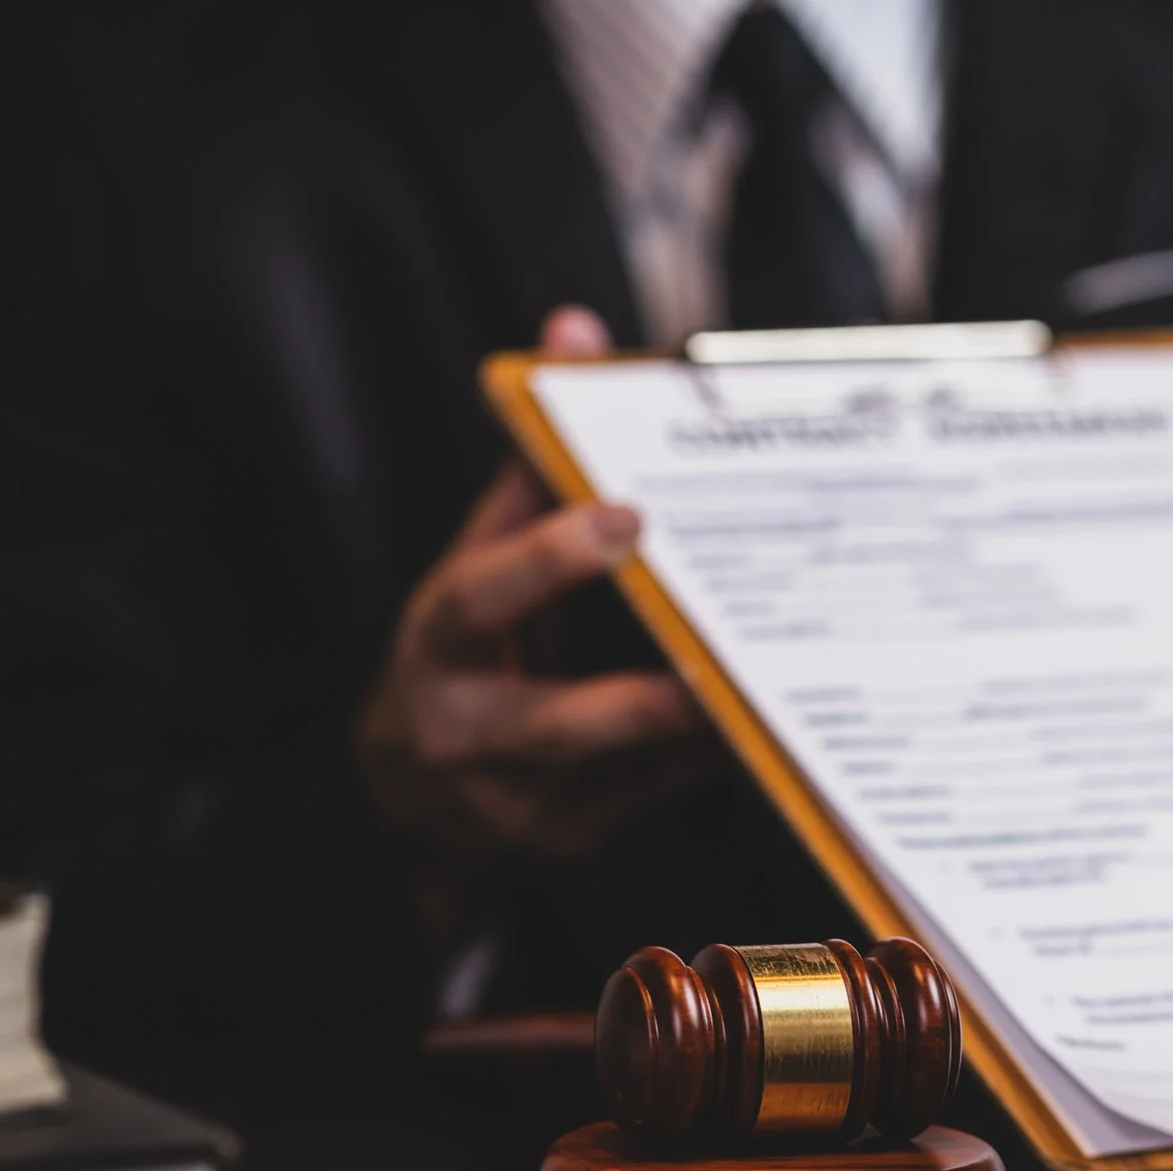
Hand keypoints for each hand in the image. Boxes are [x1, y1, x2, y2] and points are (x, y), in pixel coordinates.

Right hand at [356, 306, 718, 929]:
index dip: (551, 560)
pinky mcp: (569, 840)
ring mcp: (518, 804)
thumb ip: (531, 464)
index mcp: (436, 647)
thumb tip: (575, 328)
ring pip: (623, 777)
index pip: (481, 602)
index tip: (628, 516)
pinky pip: (655, 797)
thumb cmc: (456, 658)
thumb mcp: (472, 563)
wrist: (402, 812)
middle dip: (632, 703)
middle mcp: (466, 734)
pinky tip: (770, 718)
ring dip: (698, 736)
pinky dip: (709, 757)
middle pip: (551, 727)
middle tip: (712, 667)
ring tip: (768, 690)